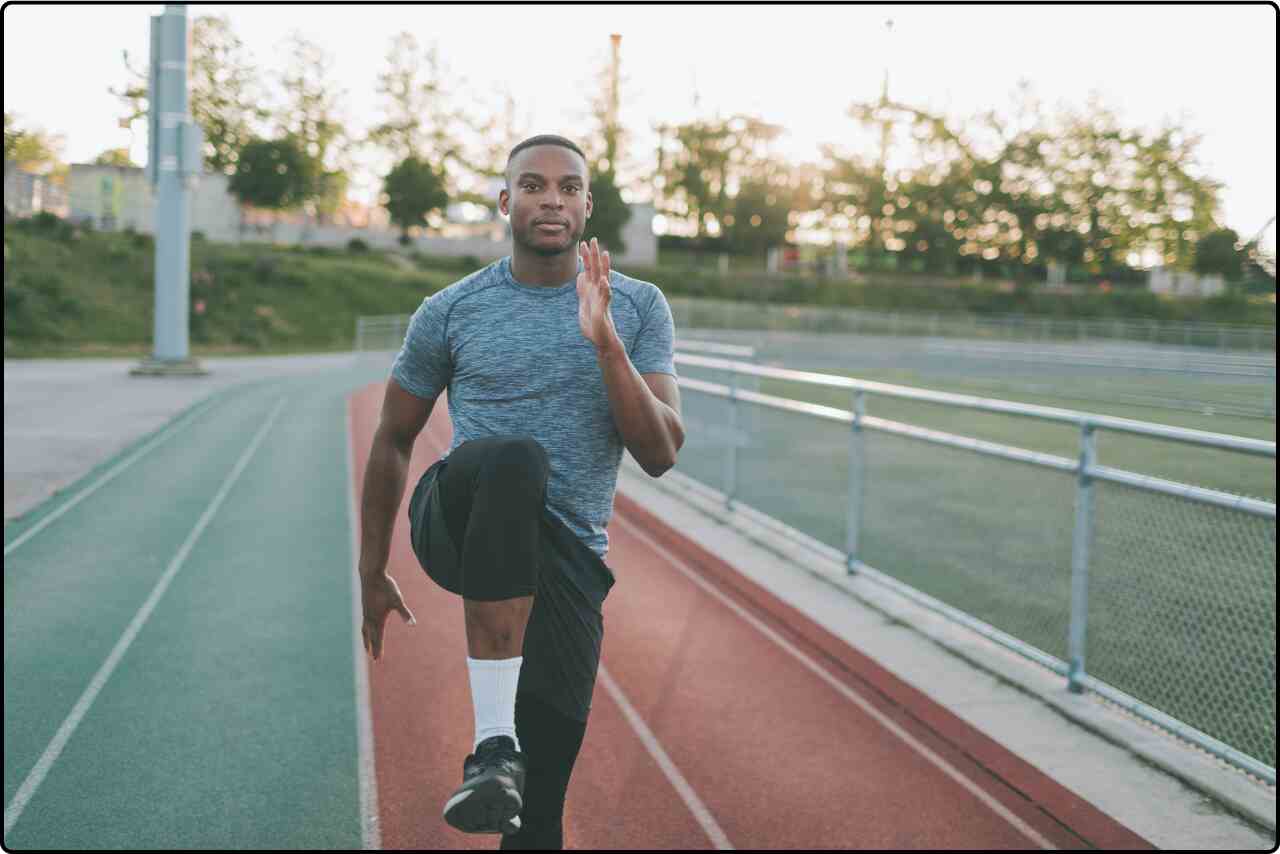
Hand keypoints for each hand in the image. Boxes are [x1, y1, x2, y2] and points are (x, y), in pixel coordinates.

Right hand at [361, 573, 415, 661]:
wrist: (371, 575)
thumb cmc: (385, 587)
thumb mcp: (397, 600)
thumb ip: (404, 613)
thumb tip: (412, 624)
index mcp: (378, 619)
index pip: (378, 638)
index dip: (378, 649)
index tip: (378, 660)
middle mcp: (370, 618)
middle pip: (371, 637)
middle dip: (372, 648)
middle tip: (374, 659)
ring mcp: (366, 612)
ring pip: (364, 631)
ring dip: (366, 640)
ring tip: (366, 648)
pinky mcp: (364, 607)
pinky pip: (363, 623)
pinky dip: (364, 631)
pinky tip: (366, 629)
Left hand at [577, 237, 618, 351]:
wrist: (601, 339)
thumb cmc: (593, 322)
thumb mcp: (583, 302)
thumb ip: (582, 288)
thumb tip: (580, 275)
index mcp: (593, 289)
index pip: (590, 269)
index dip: (587, 257)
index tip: (583, 243)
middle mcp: (599, 292)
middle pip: (597, 269)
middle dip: (594, 255)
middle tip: (593, 239)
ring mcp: (602, 299)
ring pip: (604, 279)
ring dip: (604, 267)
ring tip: (604, 254)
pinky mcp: (603, 310)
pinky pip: (605, 298)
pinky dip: (605, 289)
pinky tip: (604, 281)